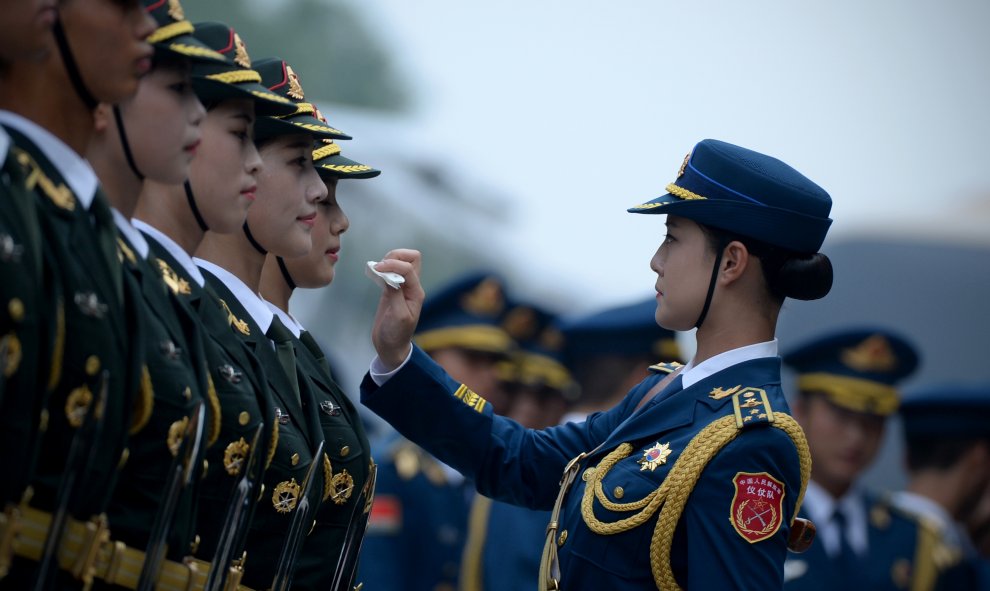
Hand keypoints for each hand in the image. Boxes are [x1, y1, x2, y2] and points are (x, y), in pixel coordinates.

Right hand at [371, 249, 424, 369]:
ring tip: (376, 269)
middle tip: (381, 266)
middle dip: (395, 256)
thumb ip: (396, 294)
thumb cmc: (396, 334)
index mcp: (416, 292)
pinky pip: (390, 271)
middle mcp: (411, 287)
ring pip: (401, 262)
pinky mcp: (391, 290)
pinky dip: (382, 268)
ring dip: (389, 260)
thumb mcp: (398, 316)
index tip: (378, 269)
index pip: (408, 268)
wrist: (391, 346)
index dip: (393, 264)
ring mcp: (401, 287)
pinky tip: (374, 274)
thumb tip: (389, 276)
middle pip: (412, 258)